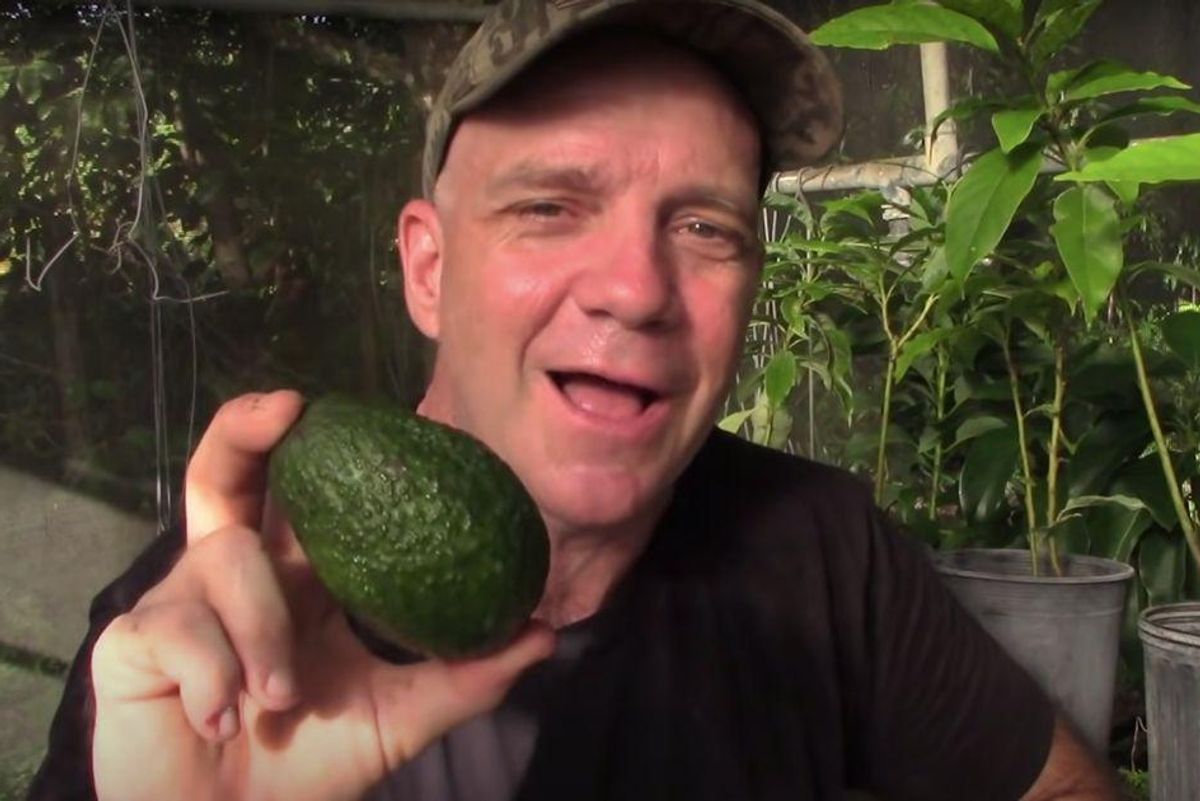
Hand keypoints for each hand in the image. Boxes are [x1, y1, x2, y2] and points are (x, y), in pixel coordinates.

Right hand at [91, 391, 554, 800]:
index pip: (296, 492)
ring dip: (261, 631)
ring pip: (224, 560)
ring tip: (279, 698)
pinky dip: (213, 675)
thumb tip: (544, 632)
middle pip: (225, 473)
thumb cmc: (307, 767)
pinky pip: (179, 627)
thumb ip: (466, 677)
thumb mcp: (397, 717)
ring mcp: (180, 601)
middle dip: (245, 430)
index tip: (328, 405)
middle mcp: (234, 573)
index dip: (305, 442)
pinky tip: (221, 718)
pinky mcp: (134, 640)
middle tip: (284, 410)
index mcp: (293, 578)